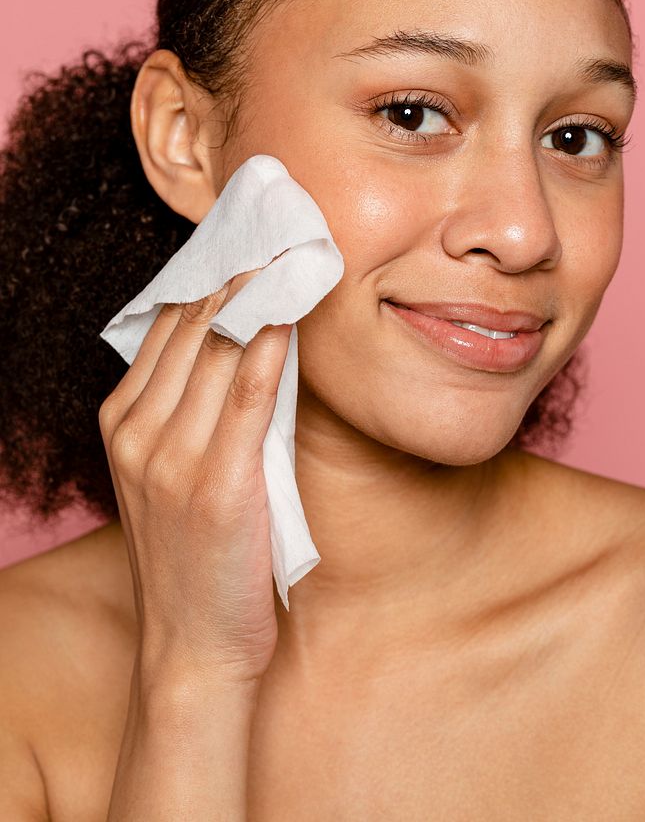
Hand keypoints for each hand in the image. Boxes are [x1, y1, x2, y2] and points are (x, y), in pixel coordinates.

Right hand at [98, 271, 290, 687]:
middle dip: (236, 271)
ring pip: (218, 348)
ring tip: (293, 250)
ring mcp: (172, 456)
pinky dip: (273, 344)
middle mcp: (138, 431)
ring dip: (258, 293)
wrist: (192, 646)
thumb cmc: (196, 556)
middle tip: (279, 227)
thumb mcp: (175, 472)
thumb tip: (248, 343)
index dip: (210, 277)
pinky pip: (248, 392)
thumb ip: (196, 410)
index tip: (248, 239)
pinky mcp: (217, 483)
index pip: (166, 325)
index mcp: (122, 422)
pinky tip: (293, 309)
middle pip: (191, 326)